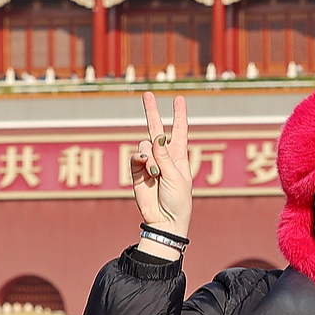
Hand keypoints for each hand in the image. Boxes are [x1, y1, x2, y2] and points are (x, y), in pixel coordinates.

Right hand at [131, 92, 193, 237]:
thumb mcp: (176, 177)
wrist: (165, 220)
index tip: (179, 99)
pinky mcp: (136, 171)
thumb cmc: (178, 200)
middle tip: (147, 94)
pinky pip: (135, 156)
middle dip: (152, 111)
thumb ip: (164, 157)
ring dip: (150, 156)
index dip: (179, 115)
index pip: (179, 131)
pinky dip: (139, 158)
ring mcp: (149, 163)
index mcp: (179, 156)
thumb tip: (156, 137)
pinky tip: (145, 166)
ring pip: (144, 143)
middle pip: (156, 129)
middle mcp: (163, 156)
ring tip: (156, 173)